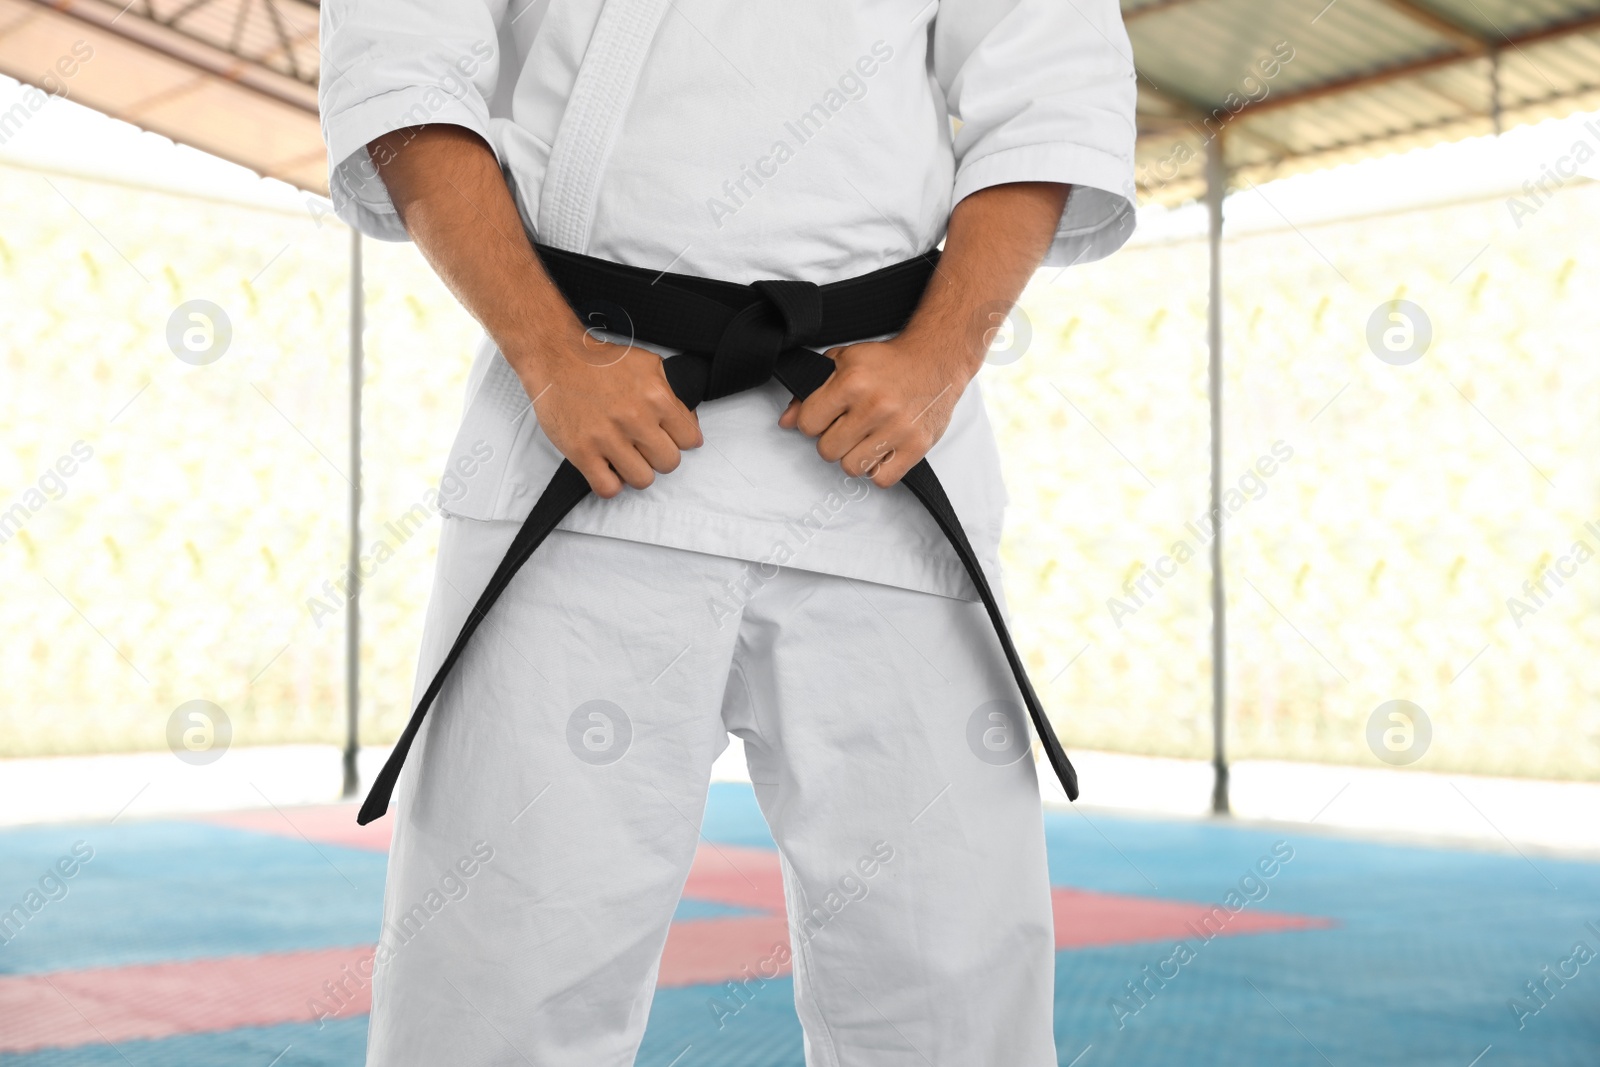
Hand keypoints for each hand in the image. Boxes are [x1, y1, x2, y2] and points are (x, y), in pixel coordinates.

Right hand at [511, 326, 702, 497]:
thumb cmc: (600, 362)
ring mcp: (607, 437)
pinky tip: (606, 468)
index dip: (680, 440)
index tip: (667, 438)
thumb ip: (672, 393)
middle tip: (644, 447)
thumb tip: (689, 423)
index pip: (689, 439)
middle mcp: (635, 418)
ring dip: (636, 472)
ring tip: (625, 458)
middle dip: (659, 457)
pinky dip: (610, 484)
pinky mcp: (581, 451)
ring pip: (643, 480)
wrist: (556, 356)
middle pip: (669, 463)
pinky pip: (608, 488)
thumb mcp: (648, 365)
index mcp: (656, 396)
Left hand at [778, 331, 976, 486]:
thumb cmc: (888, 362)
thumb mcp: (843, 363)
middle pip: (827, 451)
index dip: (813, 422)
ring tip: (866, 438)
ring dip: (855, 457)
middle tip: (849, 427)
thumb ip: (810, 392)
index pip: (808, 424)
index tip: (826, 417)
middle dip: (833, 440)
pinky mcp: (916, 446)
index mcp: (852, 382)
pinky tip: (883, 449)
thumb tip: (786, 422)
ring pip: (852, 468)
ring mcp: (897, 429)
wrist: (935, 359)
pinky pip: (881, 479)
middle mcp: (874, 406)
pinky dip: (879, 469)